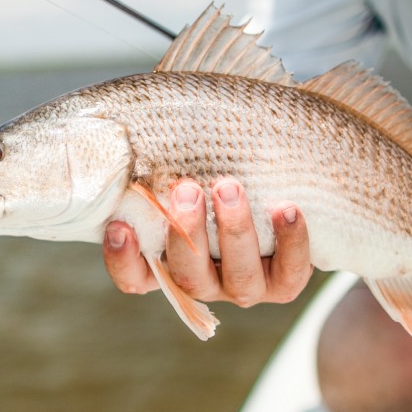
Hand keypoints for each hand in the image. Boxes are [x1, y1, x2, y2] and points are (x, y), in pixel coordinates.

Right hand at [102, 178, 313, 307]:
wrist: (281, 196)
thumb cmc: (217, 178)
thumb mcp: (188, 172)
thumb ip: (162, 162)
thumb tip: (135, 125)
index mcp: (169, 262)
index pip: (135, 277)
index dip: (123, 259)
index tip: (120, 226)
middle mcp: (204, 280)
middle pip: (188, 275)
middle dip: (187, 233)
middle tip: (187, 191)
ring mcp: (244, 286)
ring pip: (238, 276)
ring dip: (234, 231)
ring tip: (229, 188)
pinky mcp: (284, 283)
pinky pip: (290, 271)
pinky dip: (291, 240)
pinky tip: (286, 208)